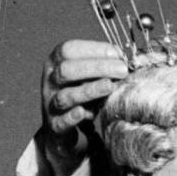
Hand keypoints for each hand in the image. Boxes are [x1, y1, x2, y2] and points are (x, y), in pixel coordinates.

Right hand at [38, 39, 126, 167]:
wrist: (61, 126)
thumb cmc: (80, 93)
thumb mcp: (88, 75)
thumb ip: (102, 64)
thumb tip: (127, 55)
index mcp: (56, 63)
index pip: (68, 49)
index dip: (92, 49)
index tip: (116, 53)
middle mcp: (50, 81)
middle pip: (66, 70)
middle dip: (96, 67)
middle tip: (122, 70)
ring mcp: (50, 103)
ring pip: (65, 96)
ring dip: (88, 90)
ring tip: (110, 86)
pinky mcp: (55, 125)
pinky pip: (61, 121)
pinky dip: (72, 117)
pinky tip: (83, 113)